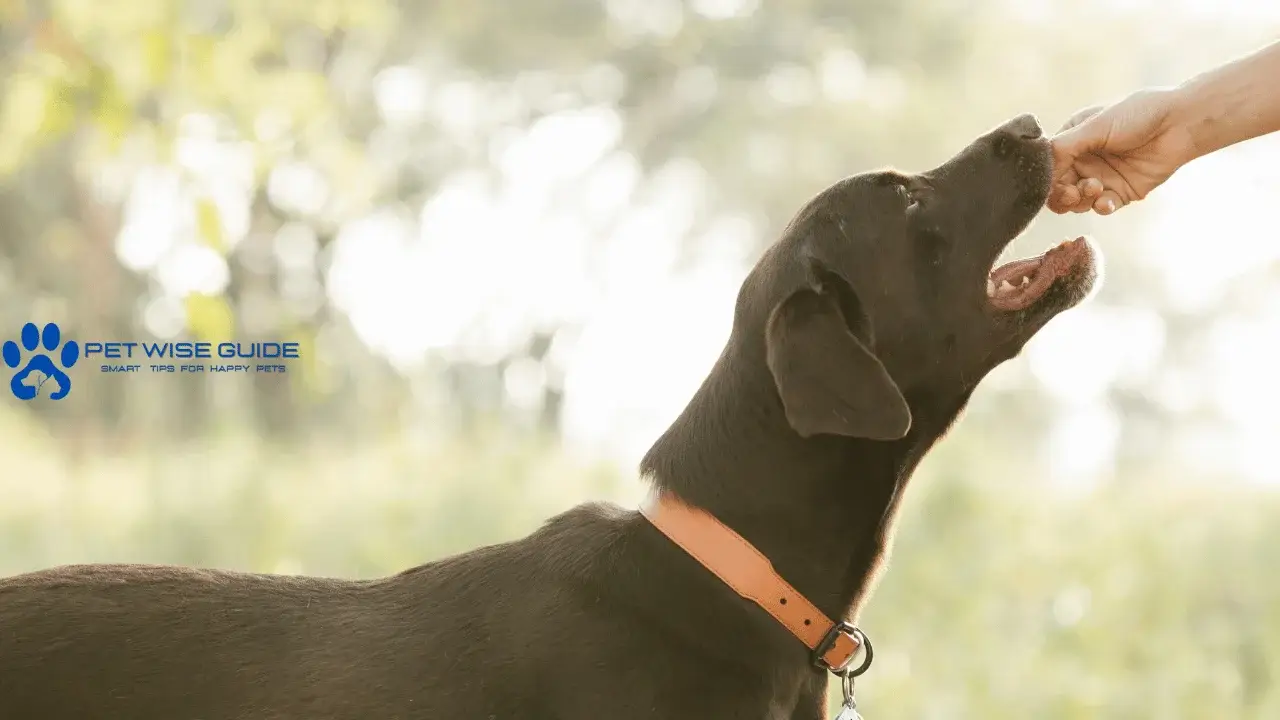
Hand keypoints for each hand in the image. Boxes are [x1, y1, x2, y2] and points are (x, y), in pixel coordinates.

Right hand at [1047, 89, 1197, 214]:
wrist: (1180, 123)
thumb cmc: (1137, 114)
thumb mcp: (1094, 125)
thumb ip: (1063, 147)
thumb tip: (1037, 168)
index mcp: (1073, 141)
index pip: (1048, 166)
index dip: (1046, 178)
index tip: (1049, 183)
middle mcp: (1084, 161)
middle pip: (1058, 189)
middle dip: (1061, 194)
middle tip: (1072, 192)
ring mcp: (1101, 178)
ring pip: (1076, 202)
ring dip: (1081, 199)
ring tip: (1095, 188)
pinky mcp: (1120, 193)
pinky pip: (1101, 207)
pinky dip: (1100, 207)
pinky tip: (1106, 201)